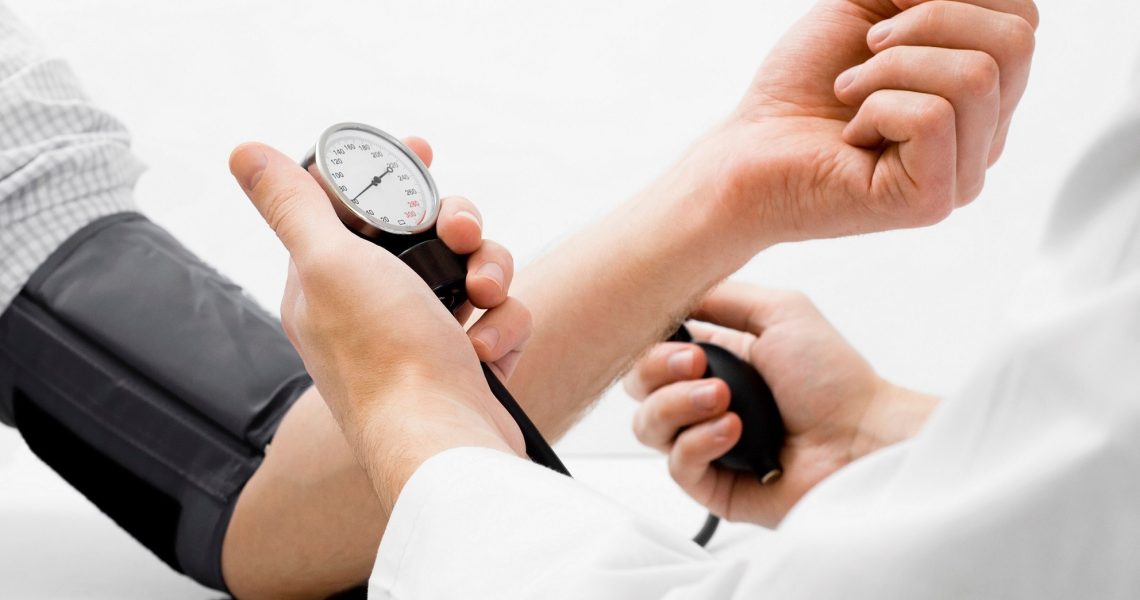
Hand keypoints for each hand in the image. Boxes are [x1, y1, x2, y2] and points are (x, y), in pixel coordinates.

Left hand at [229, 140, 527, 516]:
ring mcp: (422, 335)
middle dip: (456, 224)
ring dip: (489, 272)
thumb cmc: (385, 359)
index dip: (389, 176)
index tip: (420, 154)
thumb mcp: (328, 264)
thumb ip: (293, 205)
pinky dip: (502, 325)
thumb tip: (245, 153)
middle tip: (460, 233)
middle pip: (425, 232)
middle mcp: (373, 306)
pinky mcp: (466, 361)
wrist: (443, 441)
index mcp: (327, 281)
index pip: (355, 207)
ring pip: (471, 269)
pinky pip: (498, 315)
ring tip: (484, 297)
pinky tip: (486, 349)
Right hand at [624, 282, 937, 526]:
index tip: (678, 337)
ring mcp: (705, 443)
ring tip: (725, 400)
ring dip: (679, 405)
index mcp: (715, 360)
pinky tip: (733, 431)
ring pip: (648, 427)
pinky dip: (699, 443)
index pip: (651, 350)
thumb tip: (672, 288)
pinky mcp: (714, 485)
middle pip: (638, 388)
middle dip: (659, 371)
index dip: (652, 343)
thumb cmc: (834, 378)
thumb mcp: (780, 309)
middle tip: (700, 365)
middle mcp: (703, 401)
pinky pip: (676, 466)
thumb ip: (720, 293)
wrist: (864, 437)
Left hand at [663, 0, 1037, 247]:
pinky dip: (878, 107)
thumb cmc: (804, 84)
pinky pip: (935, 118)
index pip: (1023, 21)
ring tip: (849, 91)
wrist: (745, 150)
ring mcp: (965, 174)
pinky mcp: (932, 201)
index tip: (884, 18)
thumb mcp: (870, 7)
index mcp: (984, 92)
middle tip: (867, 51)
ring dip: (892, 67)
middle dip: (929, 23)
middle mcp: (988, 136)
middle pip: (1017, 42)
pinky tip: (851, 134)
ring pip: (977, 77)